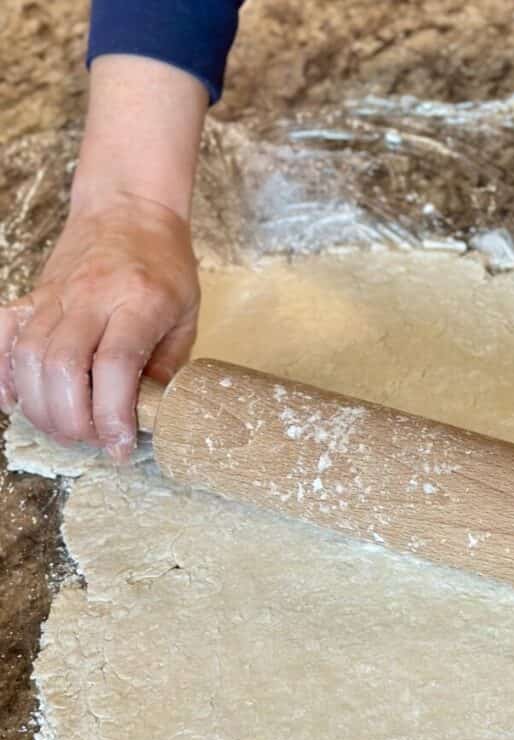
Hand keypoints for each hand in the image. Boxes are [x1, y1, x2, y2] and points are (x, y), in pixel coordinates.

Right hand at [0, 193, 198, 459]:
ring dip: (41, 405)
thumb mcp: (186, 316)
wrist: (129, 209)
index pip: (115, 366)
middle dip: (73, 418)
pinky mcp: (32, 296)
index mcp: (139, 302)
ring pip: (29, 356)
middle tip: (92, 440)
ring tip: (65, 428)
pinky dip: (2, 373)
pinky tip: (17, 400)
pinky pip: (3, 336)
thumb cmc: (165, 265)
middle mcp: (91, 298)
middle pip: (62, 366)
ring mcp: (55, 295)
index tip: (121, 446)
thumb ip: (168, 366)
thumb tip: (151, 415)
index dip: (113, 414)